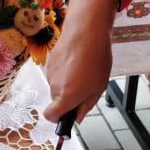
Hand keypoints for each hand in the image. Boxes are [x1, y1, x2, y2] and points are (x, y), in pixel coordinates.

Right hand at [43, 0, 117, 124]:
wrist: (86, 30)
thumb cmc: (96, 58)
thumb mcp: (98, 87)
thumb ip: (85, 106)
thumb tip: (77, 118)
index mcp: (67, 97)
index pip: (51, 117)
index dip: (58, 119)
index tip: (67, 116)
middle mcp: (55, 87)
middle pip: (57, 102)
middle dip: (69, 99)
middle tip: (86, 87)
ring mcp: (51, 74)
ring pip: (58, 87)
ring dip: (69, 84)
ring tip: (84, 71)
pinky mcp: (50, 63)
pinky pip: (57, 75)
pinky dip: (66, 72)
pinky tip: (78, 62)